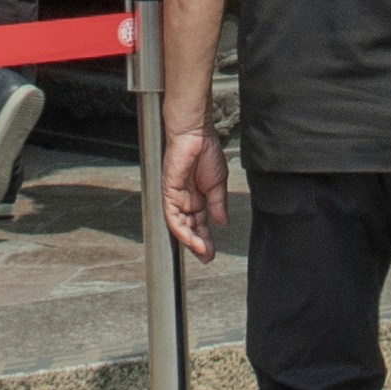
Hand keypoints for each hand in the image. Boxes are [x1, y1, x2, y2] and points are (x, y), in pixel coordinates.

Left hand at [163, 118, 228, 261]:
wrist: (196, 132)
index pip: (198, 224)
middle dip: (197, 244)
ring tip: (202, 251)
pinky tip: (189, 237)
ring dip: (190, 240)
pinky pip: (171, 214)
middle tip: (207, 257)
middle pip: (188, 228)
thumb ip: (218, 204)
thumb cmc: (206, 150)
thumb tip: (223, 223)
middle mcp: (184, 199)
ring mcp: (175, 196)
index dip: (204, 239)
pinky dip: (179, 227)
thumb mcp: (217, 184)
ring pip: (178, 225)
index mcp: (196, 197)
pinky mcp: (168, 190)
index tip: (211, 252)